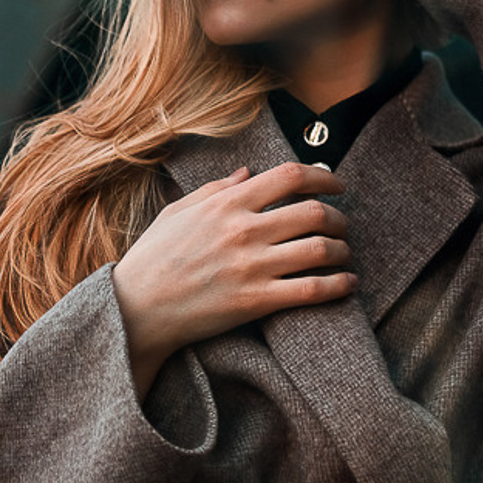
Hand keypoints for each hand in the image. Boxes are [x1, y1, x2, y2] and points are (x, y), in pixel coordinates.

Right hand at [112, 162, 355, 396]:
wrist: (135, 309)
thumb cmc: (152, 259)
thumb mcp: (176, 213)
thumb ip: (215, 189)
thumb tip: (248, 173)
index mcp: (225, 204)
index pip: (290, 176)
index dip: (323, 178)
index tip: (337, 186)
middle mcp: (243, 230)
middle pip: (314, 212)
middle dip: (337, 217)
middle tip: (340, 224)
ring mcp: (252, 266)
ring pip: (321, 249)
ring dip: (341, 249)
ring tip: (342, 253)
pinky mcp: (256, 301)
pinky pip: (313, 289)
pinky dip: (339, 284)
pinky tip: (347, 283)